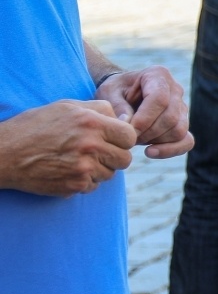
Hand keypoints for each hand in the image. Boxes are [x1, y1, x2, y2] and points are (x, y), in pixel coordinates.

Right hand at [0, 100, 138, 195]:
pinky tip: (68, 171)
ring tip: (78, 160)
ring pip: (110, 175)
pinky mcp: (73, 186)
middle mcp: (91, 146)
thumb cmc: (35, 125)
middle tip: (98, 152)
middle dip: (115, 156)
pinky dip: (85, 181)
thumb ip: (99, 109)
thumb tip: (124, 119)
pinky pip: (93, 186)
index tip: (113, 139)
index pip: (130, 136)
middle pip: (125, 159)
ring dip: (100, 170)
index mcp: (92, 123)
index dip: (123, 138)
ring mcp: (83, 168)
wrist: (4, 153)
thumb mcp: (67, 107)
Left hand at [97, 67, 192, 158]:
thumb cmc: (115, 91)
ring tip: (134, 140)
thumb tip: (128, 125)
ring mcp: (182, 107)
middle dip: (148, 133)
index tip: (127, 132)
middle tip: (127, 138)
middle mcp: (175, 89)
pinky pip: (186, 141)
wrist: (122, 94)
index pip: (160, 99)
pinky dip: (171, 150)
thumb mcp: (109, 93)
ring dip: (155, 141)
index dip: (144, 119)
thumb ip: (117, 107)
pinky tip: (150, 152)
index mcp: (158, 75)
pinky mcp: (183, 123)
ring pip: (178, 130)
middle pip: (171, 117)